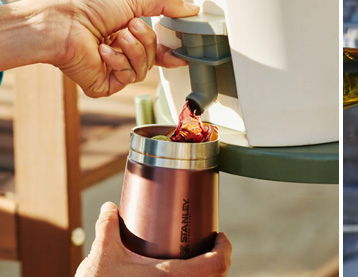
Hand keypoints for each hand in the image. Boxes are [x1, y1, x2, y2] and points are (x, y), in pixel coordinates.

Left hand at [48, 0, 200, 96]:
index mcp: (125, 34)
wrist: (62, 22)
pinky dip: (117, 62)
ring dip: (132, 51)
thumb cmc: (89, 6)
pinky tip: (102, 51)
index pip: (155, 50)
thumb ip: (167, 5)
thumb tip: (192, 10)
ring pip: (143, 71)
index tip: (181, 54)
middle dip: (146, 42)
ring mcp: (111, 70)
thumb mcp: (136, 0)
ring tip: (115, 37)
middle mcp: (118, 53)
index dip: (169, 53)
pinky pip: (127, 79)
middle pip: (152, 59)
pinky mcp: (104, 85)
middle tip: (130, 27)